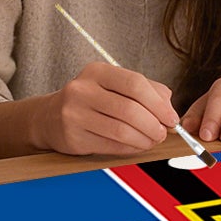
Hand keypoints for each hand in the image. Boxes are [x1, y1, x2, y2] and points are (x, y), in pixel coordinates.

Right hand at [38, 62, 178, 155]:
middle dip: (153, 124)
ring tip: (152, 141)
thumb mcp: (114, 85)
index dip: (158, 103)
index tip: (171, 118)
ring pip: (121, 131)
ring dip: (144, 139)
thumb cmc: (91, 100)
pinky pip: (111, 146)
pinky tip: (137, 146)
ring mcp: (74, 114)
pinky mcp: (73, 137)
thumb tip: (170, 108)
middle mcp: (82, 90)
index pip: (135, 83)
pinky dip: (130, 148)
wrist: (49, 117)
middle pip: (130, 109)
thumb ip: (145, 90)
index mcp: (97, 71)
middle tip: (163, 133)